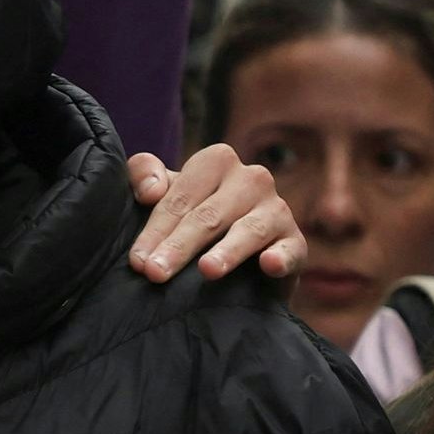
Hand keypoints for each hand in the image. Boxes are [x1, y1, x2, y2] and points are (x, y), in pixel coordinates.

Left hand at [124, 143, 305, 284]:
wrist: (239, 260)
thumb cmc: (193, 219)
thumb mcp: (165, 193)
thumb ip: (143, 175)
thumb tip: (150, 191)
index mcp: (218, 160)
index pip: (181, 196)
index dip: (155, 229)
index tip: (137, 260)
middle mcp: (253, 179)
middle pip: (209, 215)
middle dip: (179, 246)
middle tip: (155, 272)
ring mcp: (278, 210)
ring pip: (247, 230)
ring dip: (226, 252)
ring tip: (206, 271)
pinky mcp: (296, 242)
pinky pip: (289, 249)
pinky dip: (280, 257)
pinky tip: (270, 264)